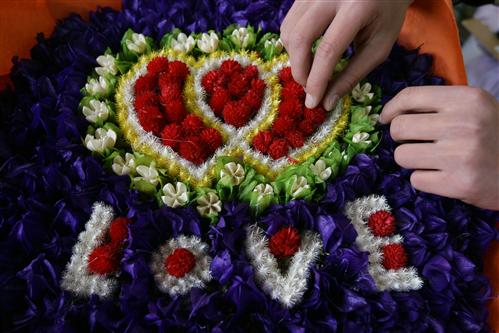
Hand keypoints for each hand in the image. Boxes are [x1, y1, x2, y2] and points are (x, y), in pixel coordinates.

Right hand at [280, 0, 410, 110]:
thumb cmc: (386, 16)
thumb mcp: (378, 47)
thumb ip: (352, 75)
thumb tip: (327, 102)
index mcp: (357, 6)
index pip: (328, 49)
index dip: (317, 80)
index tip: (313, 103)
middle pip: (300, 38)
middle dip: (300, 71)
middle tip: (309, 89)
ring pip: (289, 31)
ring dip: (295, 59)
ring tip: (312, 71)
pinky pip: (288, 23)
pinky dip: (294, 45)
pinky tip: (308, 53)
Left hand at [380, 86, 498, 209]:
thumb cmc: (494, 137)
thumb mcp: (475, 109)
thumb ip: (439, 105)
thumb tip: (391, 112)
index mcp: (467, 99)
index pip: (410, 96)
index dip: (390, 108)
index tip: (385, 119)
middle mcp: (463, 124)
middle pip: (399, 128)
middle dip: (401, 138)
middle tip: (416, 143)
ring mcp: (461, 155)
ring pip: (402, 156)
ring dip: (412, 161)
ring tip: (433, 161)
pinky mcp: (459, 183)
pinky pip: (416, 180)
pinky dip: (425, 180)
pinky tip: (444, 176)